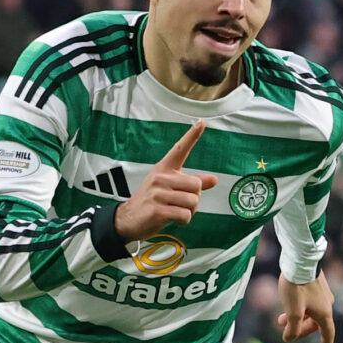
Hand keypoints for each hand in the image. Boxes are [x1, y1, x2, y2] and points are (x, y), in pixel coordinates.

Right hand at [113, 120, 218, 241]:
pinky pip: (185, 215)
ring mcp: (158, 194)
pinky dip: (184, 221)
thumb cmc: (152, 202)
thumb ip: (192, 184)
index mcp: (163, 169)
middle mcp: (160, 178)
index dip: (192, 136)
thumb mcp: (170, 189)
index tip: (202, 122)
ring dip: (189, 212)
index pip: (179, 149)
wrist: (127, 219)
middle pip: (196, 185)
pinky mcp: (157, 210)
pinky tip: (174, 220)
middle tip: (181, 204)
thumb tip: (214, 179)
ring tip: (176, 212)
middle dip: (194, 199)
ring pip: (192, 202)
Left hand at [277, 274, 336, 342]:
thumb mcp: (292, 312)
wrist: (300, 261)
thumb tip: (289, 338)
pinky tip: (287, 304)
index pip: (327, 333)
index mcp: (324, 313)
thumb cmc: (297, 287)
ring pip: (310, 312)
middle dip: (300, 329)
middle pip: (315, 324)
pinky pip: (310, 302)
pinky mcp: (317, 284)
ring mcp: (323, 293)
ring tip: (280, 319)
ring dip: (296, 318)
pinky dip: (299, 308)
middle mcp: (326, 304)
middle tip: (286, 332)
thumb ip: (291, 329)